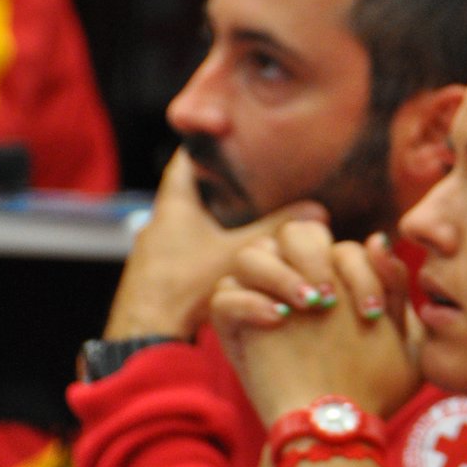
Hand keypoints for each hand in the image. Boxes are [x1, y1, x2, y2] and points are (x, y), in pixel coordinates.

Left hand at [105, 151, 327, 339]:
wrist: (147, 334)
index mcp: (173, 205)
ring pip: (190, 222)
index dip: (204, 143)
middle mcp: (159, 222)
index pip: (184, 160)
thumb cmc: (185, 288)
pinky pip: (189, 247)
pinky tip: (231, 256)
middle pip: (189, 190)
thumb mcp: (239, 255)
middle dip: (218, 183)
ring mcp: (157, 250)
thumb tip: (318, 210)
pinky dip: (209, 244)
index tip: (226, 133)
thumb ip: (276, 230)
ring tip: (249, 215)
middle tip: (250, 175)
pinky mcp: (162, 275)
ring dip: (215, 218)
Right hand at [211, 222, 419, 422]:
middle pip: (292, 234)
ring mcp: (261, 298)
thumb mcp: (401, 340)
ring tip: (306, 306)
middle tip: (328, 298)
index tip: (372, 315)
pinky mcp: (233, 326)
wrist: (335, 429)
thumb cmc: (373, 384)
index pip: (341, 246)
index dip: (361, 271)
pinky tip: (278, 319)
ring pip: (251, 254)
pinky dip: (248, 301)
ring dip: (280, 273)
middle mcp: (296, 279)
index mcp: (335, 276)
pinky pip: (223, 296)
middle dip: (313, 257)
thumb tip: (378, 239)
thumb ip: (393, 287)